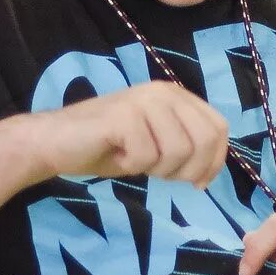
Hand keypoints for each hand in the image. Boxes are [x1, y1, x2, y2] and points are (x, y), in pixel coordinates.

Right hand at [33, 82, 228, 186]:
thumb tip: (210, 170)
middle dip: (187, 170)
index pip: (219, 127)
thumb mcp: (157, 145)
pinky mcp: (125, 116)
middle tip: (158, 173)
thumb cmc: (107, 146)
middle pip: (204, 140)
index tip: (198, 182)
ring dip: (156, 169)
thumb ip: (185, 145)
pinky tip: (116, 155)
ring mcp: (144, 101)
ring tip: (133, 159)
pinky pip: (146, 157)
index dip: (215, 160)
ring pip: (178, 152)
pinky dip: (131, 167)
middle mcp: (164, 92)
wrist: (56, 142)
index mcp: (176, 95)